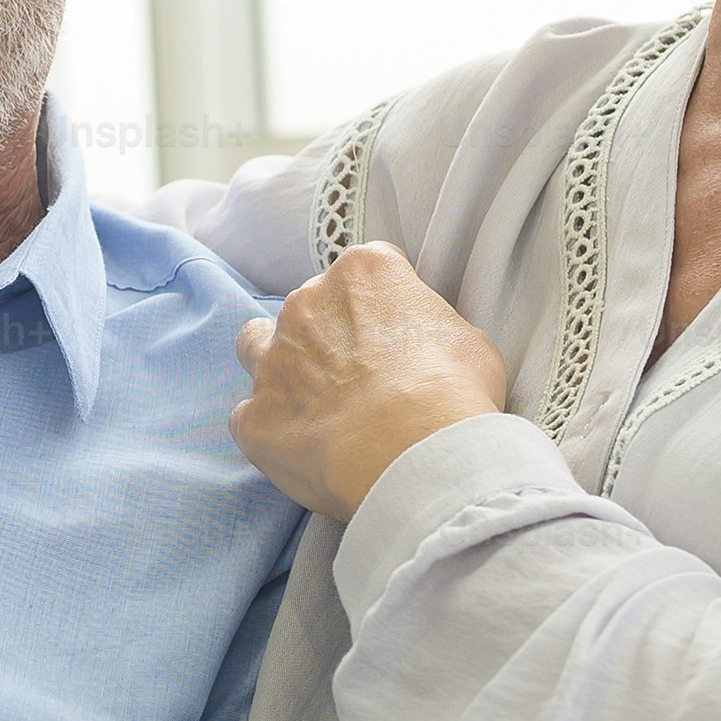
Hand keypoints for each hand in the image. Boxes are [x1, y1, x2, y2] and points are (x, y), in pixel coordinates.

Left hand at [230, 244, 513, 524]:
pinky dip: (272, 429)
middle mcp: (306, 303)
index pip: (366, 270)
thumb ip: (433, 329)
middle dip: (329, 335)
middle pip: (309, 306)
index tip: (395, 335)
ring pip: (255, 344)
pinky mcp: (254, 415)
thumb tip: (427, 345)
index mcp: (363, 272)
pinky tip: (301, 450)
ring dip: (276, 364)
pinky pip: (250, 417)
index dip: (381, 304)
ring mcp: (273, 359)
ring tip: (307, 399)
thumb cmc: (453, 393)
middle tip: (361, 378)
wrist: (414, 450)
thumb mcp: (470, 342)